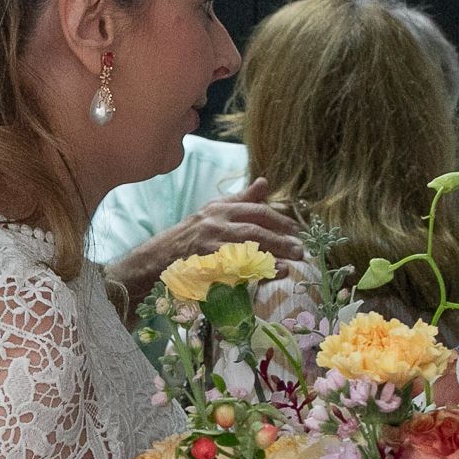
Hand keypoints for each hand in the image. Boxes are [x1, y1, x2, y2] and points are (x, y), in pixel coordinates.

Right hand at [106, 178, 305, 305]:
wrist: (157, 259)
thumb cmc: (190, 236)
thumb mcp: (214, 212)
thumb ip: (241, 199)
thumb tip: (265, 182)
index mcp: (219, 208)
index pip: (255, 210)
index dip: (279, 220)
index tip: (296, 229)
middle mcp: (214, 223)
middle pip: (254, 230)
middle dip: (280, 239)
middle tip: (300, 248)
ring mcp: (208, 246)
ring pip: (245, 249)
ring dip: (272, 256)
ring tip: (292, 263)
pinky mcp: (203, 266)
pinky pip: (233, 270)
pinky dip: (254, 273)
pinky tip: (271, 275)